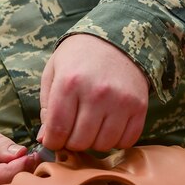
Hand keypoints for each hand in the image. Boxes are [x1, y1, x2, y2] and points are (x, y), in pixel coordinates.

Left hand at [39, 34, 148, 151]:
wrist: (114, 39)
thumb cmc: (78, 57)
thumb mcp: (53, 73)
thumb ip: (46, 107)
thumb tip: (44, 139)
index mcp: (69, 83)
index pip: (58, 130)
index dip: (52, 141)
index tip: (54, 139)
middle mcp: (96, 93)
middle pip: (80, 142)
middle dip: (72, 142)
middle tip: (72, 130)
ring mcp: (121, 101)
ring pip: (103, 145)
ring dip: (94, 142)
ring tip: (90, 125)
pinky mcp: (139, 106)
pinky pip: (126, 141)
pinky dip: (115, 140)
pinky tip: (108, 125)